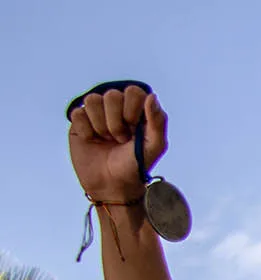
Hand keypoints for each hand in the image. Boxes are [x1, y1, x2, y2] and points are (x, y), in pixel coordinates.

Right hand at [68, 84, 165, 203]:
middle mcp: (117, 107)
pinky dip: (86, 130)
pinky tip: (92, 140)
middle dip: (117, 122)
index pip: (133, 91)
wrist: (112, 184)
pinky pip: (78, 113)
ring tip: (107, 139)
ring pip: (92, 100)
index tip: (135, 130)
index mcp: (137, 109)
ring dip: (101, 125)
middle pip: (112, 95)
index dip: (132, 110)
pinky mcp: (79, 121)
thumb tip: (152, 95)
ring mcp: (97, 112)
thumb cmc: (136, 164)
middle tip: (121, 139)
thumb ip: (158, 121)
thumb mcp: (155, 146)